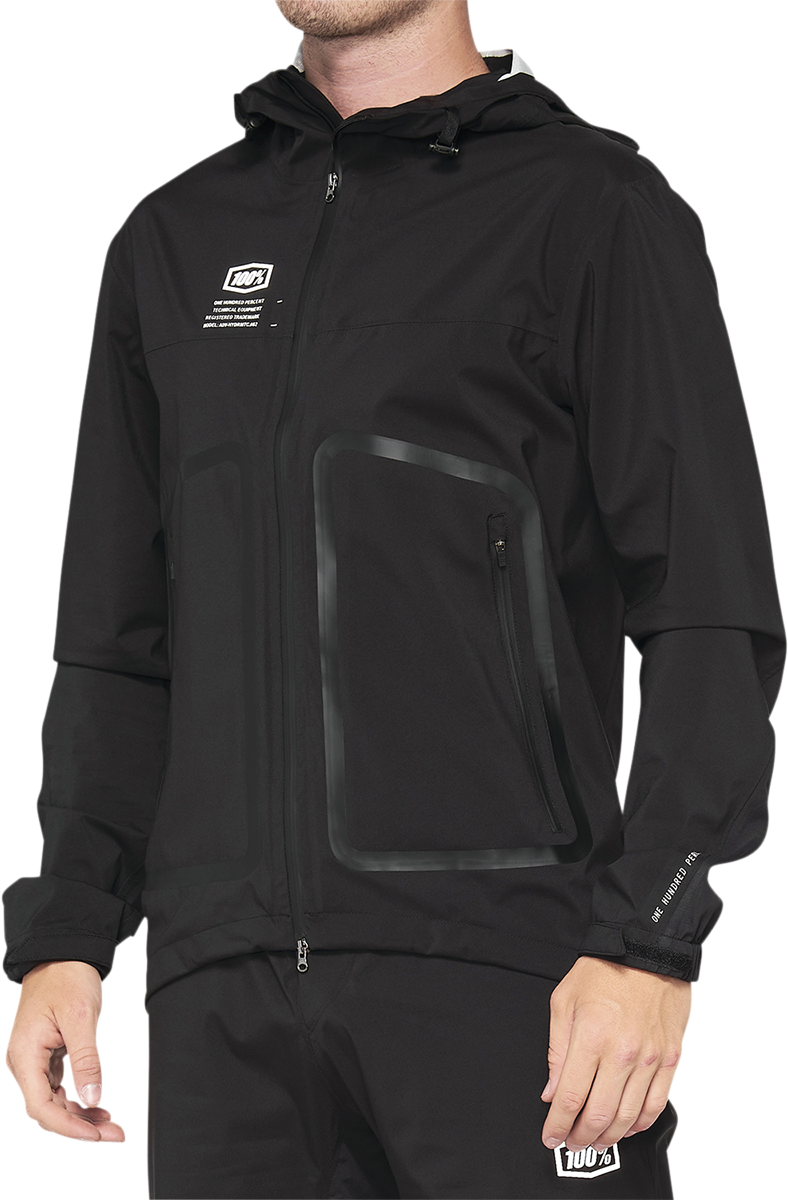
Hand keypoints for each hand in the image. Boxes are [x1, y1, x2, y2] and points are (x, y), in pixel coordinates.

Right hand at [5, 960, 124, 1140]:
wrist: (62, 953)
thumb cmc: (67, 977)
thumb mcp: (81, 1016)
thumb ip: (86, 1060)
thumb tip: (92, 1099)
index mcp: (24, 1054)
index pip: (41, 1107)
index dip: (68, 1127)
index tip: (96, 1135)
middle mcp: (23, 1062)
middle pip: (47, 1110)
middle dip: (80, 1127)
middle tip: (115, 1134)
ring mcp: (33, 1061)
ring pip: (53, 1102)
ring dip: (80, 1116)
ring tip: (111, 1124)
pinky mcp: (45, 1056)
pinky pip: (58, 1088)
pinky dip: (77, 1100)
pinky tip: (97, 1105)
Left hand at [541, 955, 690, 1152]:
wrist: (647, 949)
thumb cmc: (603, 970)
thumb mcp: (564, 1000)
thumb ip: (556, 1050)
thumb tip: (551, 1091)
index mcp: (591, 1037)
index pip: (570, 1098)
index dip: (557, 1125)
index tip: (549, 1136)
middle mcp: (622, 1053)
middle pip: (599, 1115)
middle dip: (580, 1137)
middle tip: (570, 1142)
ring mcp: (650, 1058)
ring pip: (628, 1117)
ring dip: (608, 1137)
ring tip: (594, 1141)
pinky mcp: (670, 1058)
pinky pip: (655, 1104)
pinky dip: (639, 1124)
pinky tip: (626, 1127)